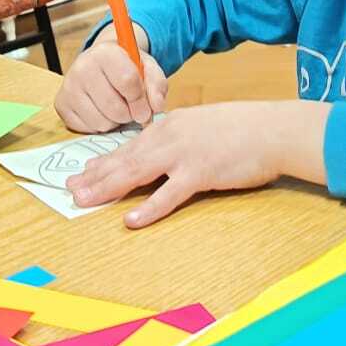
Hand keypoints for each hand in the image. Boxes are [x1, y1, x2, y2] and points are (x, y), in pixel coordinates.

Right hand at [55, 27, 167, 130]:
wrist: (100, 64)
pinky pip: (88, 128)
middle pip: (115, 108)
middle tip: (130, 106)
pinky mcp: (61, 105)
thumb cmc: (125, 67)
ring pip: (102, 122)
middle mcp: (82, 67)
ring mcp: (68, 87)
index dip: (141, 100)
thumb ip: (156, 84)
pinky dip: (100, 125)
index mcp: (105, 52)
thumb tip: (156, 107)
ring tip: (115, 106)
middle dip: (129, 114)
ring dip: (115, 121)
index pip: (127, 81)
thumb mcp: (147, 68)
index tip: (146, 105)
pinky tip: (101, 110)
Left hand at [68, 101, 327, 227]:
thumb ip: (183, 138)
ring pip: (137, 173)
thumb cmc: (246, 130)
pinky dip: (149, 209)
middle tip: (70, 189)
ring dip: (108, 188)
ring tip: (84, 201)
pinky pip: (169, 195)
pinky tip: (131, 221)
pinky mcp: (201, 173)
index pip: (131, 145)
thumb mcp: (206, 125)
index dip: (105, 159)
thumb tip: (165, 154)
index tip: (85, 170)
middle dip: (95, 175)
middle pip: (125, 158)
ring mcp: (184, 154)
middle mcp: (171, 135)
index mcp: (172, 124)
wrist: (274, 129)